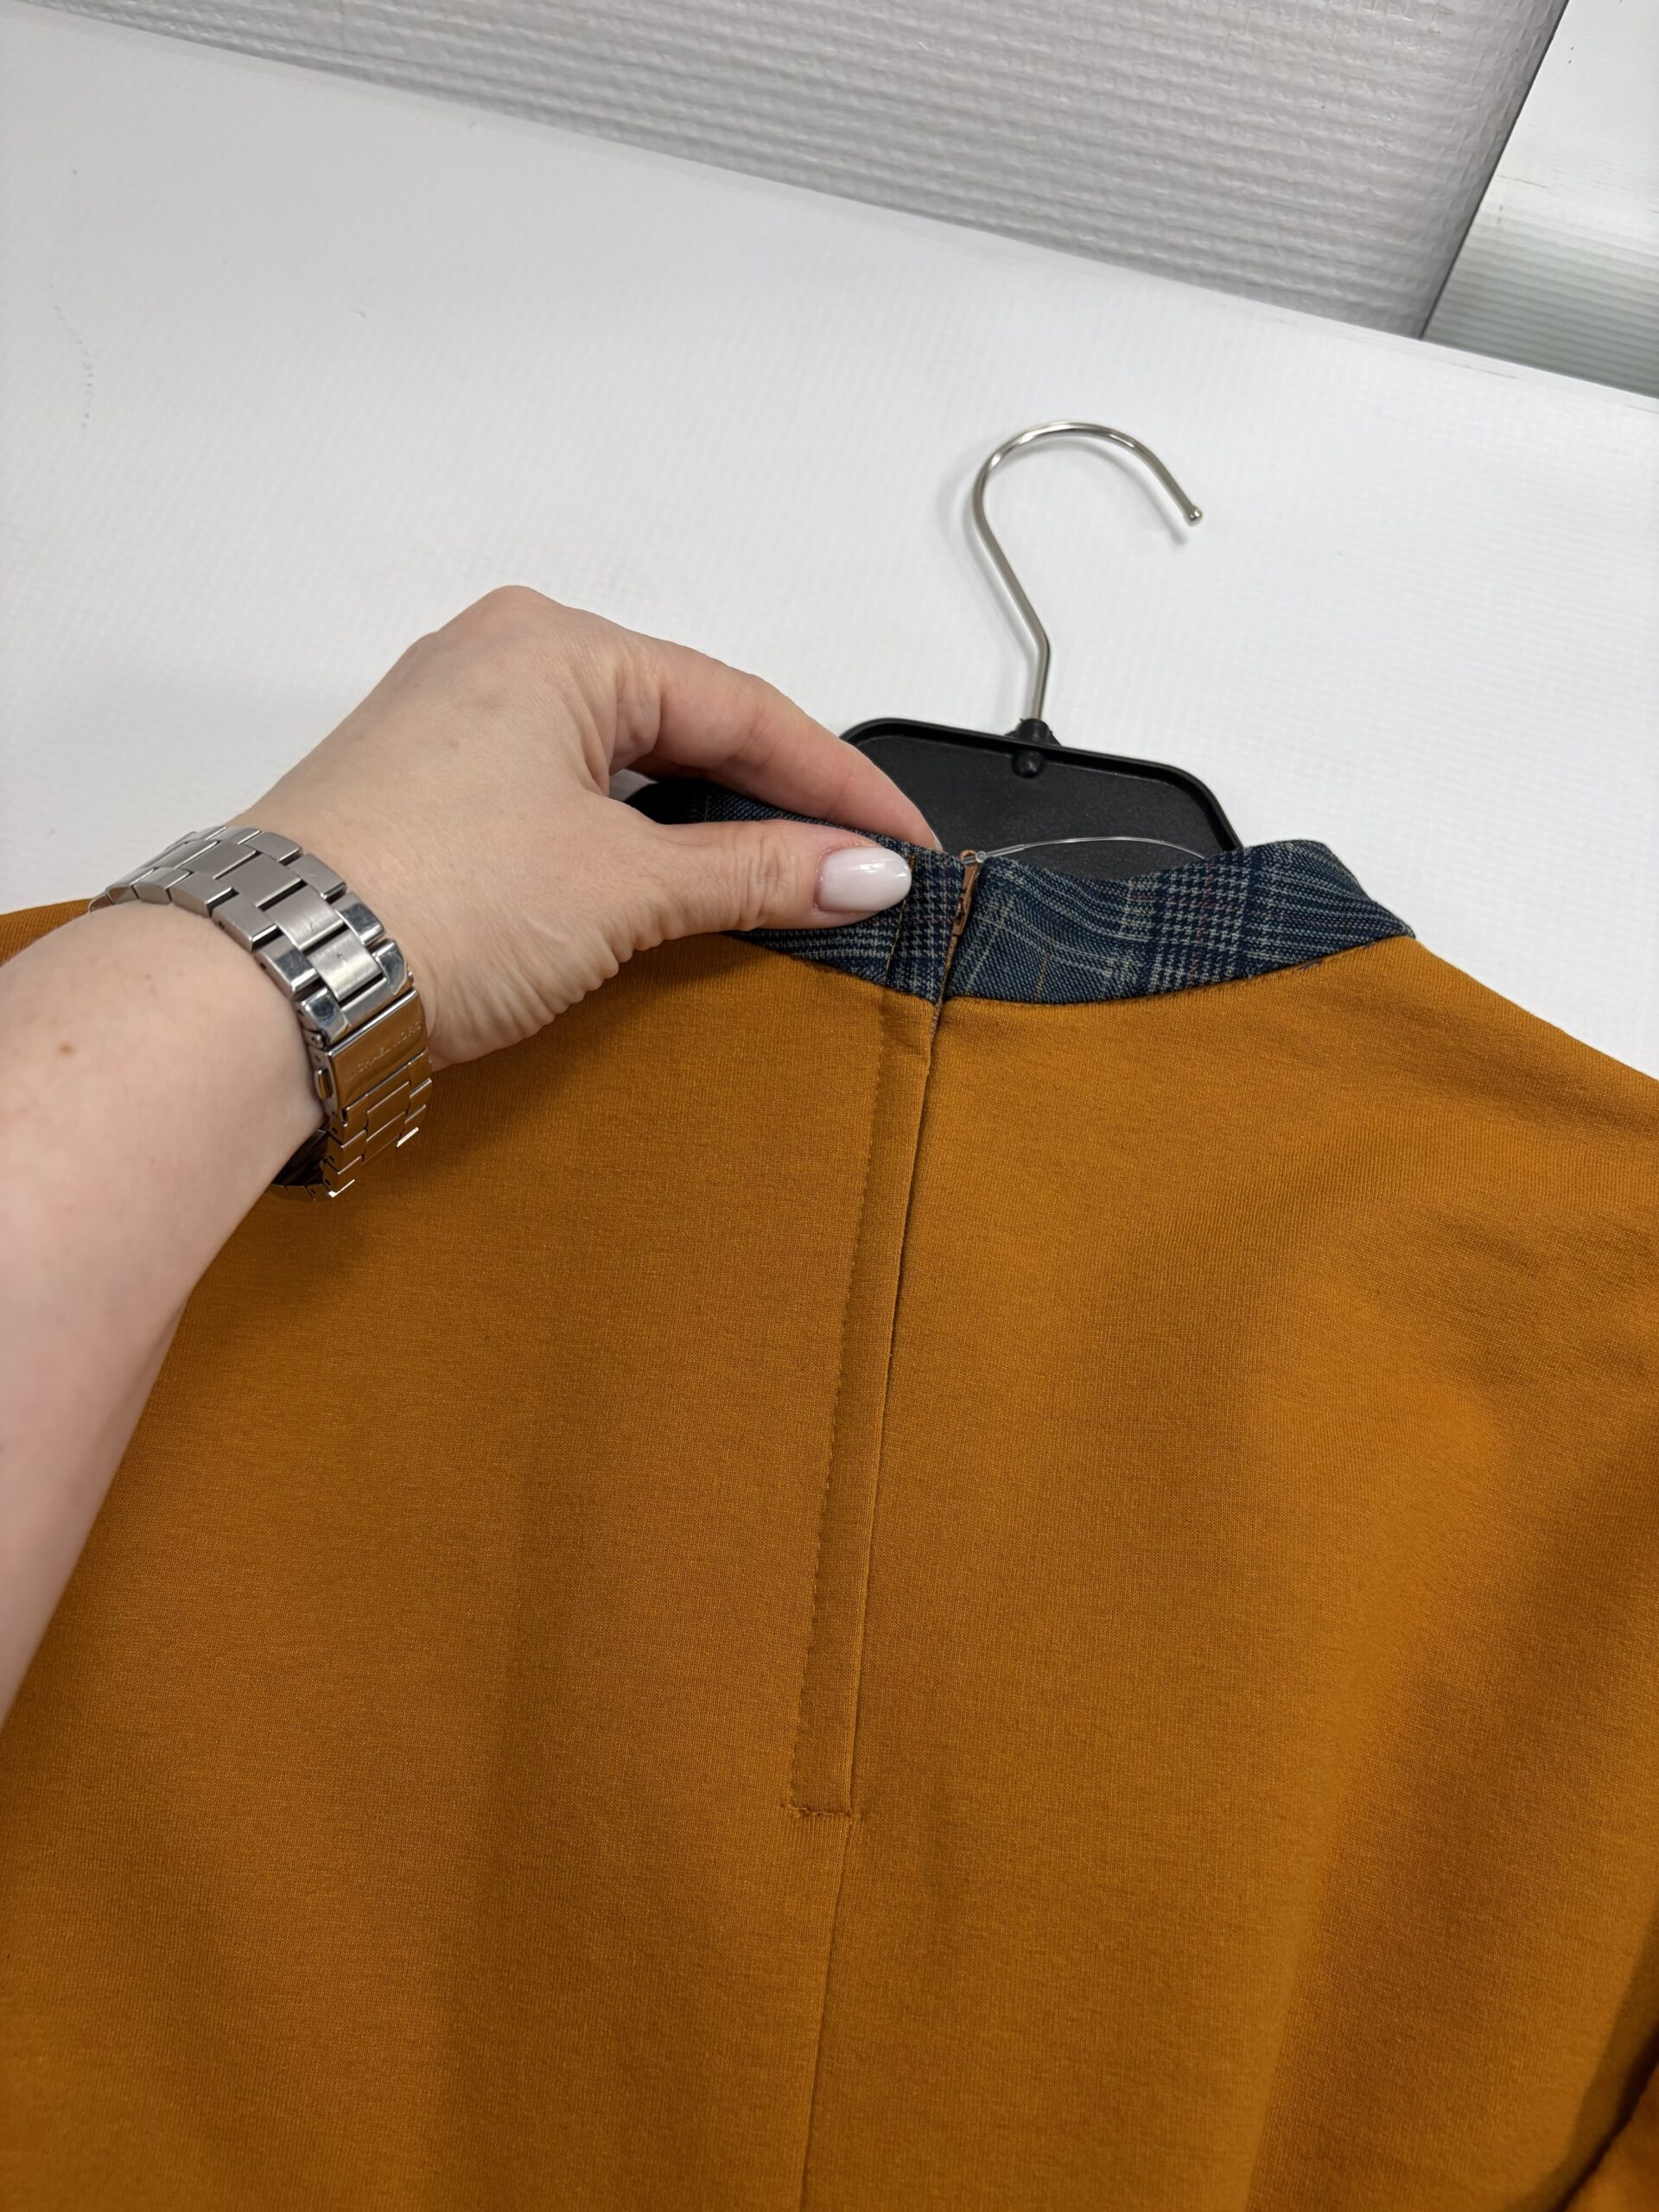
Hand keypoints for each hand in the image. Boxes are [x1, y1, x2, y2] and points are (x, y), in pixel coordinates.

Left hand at [247, 588, 936, 1069]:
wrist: (270, 985)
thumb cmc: (429, 902)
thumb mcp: (624, 885)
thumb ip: (756, 872)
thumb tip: (861, 873)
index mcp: (556, 644)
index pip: (740, 707)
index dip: (837, 785)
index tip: (901, 846)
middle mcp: (498, 662)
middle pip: (683, 725)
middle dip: (773, 802)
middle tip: (851, 870)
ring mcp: (453, 728)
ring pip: (621, 766)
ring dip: (701, 827)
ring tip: (775, 886)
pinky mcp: (425, 797)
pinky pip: (564, 800)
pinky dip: (630, 843)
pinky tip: (667, 889)